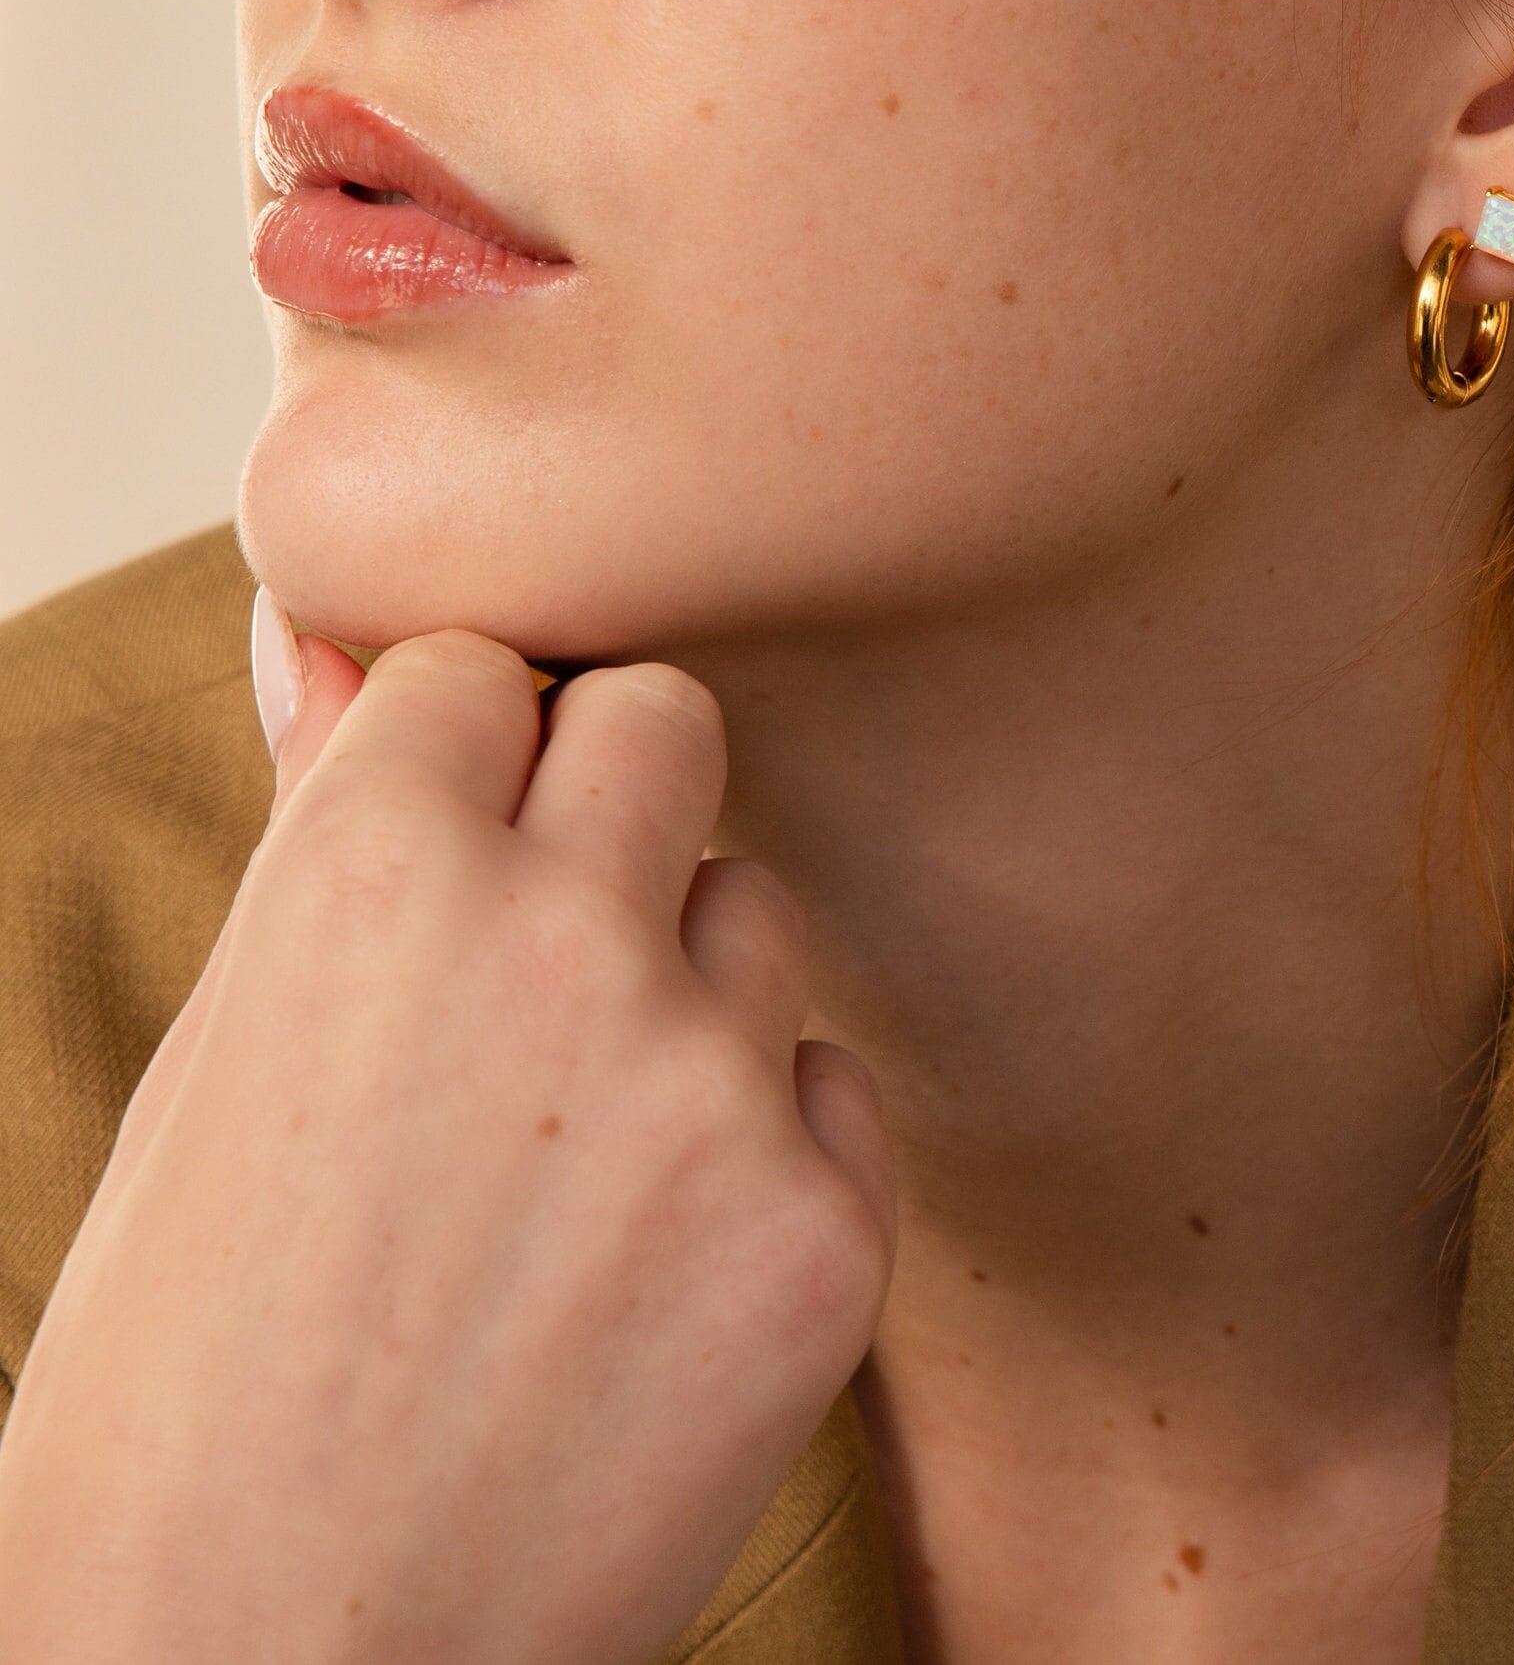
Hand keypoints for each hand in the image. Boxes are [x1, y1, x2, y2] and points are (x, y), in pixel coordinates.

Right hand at [0, 602, 895, 1664]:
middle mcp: (562, 938)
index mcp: (373, 871)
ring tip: (562, 1179)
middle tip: (541, 960)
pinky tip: (644, 1287)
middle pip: (667, 719)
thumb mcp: (217, 1067)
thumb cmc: (188, 1379)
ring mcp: (711, 1085)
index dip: (461, 767)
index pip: (490, 666)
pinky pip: (831, 1092)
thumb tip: (336, 628)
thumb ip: (321, 824)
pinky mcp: (823, 1228)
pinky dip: (763, 1163)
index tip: (441, 862)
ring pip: (755, 917)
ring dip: (687, 1001)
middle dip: (609, 803)